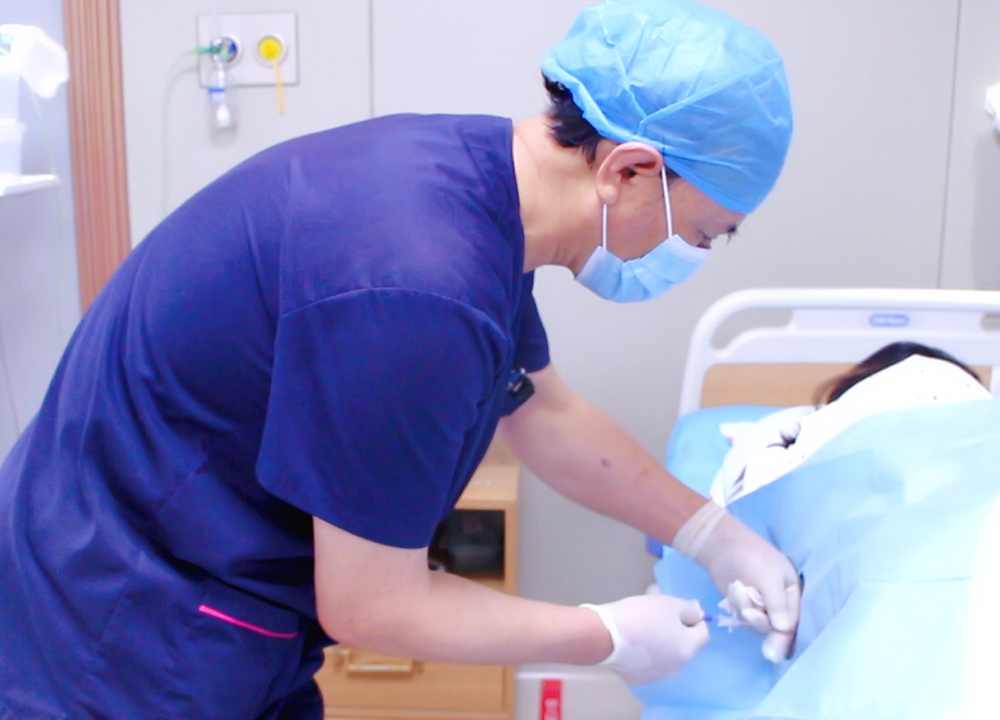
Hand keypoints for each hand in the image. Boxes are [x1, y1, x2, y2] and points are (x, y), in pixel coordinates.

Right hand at [581, 595, 708, 684]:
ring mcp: (656, 675)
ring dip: (661, 641)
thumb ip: (690, 609)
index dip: (695, 618)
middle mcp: (676, 667)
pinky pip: (648, 663)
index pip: (703, 633)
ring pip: (666, 655)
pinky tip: (631, 640)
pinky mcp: (637, 678)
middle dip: (676, 628)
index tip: (680, 607)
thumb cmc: (640, 615)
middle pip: (684, 644)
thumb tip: (699, 614)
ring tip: (642, 625)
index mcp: (687, 649)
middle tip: (658, 613)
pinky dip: (645, 652)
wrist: (604, 634)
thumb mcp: (668, 604)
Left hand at [673, 501, 799, 662]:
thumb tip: (784, 629)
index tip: (772, 653)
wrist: (720, 544)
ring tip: (738, 588)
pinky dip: (737, 606)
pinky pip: (743, 618)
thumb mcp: (768, 578)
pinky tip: (733, 590)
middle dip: (759, 620)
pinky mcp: (745, 605)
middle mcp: (780, 601)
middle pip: (775, 627)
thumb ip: (777, 604)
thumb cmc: (751, 556)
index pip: (793, 621)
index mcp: (792, 592)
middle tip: (747, 612)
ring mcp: (762, 604)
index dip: (783, 637)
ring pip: (757, 624)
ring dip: (745, 609)